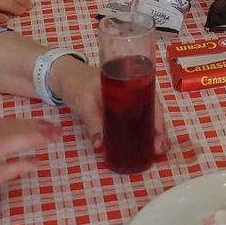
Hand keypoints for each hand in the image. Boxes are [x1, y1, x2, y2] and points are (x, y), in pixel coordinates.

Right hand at [0, 118, 59, 224]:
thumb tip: (9, 146)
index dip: (25, 122)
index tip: (45, 124)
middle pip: (4, 130)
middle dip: (33, 128)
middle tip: (56, 129)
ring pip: (2, 144)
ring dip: (29, 140)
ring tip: (50, 140)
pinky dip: (16, 166)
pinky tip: (32, 165)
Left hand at [48, 55, 169, 158]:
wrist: (65, 75)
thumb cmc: (76, 83)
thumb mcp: (84, 102)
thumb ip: (92, 122)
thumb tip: (100, 145)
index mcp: (130, 81)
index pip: (151, 100)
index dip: (158, 119)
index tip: (160, 136)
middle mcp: (133, 89)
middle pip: (153, 109)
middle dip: (159, 129)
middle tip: (160, 149)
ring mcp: (127, 98)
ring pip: (146, 114)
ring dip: (153, 131)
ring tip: (157, 149)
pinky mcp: (120, 106)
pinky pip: (135, 117)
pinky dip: (142, 129)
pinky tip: (145, 142)